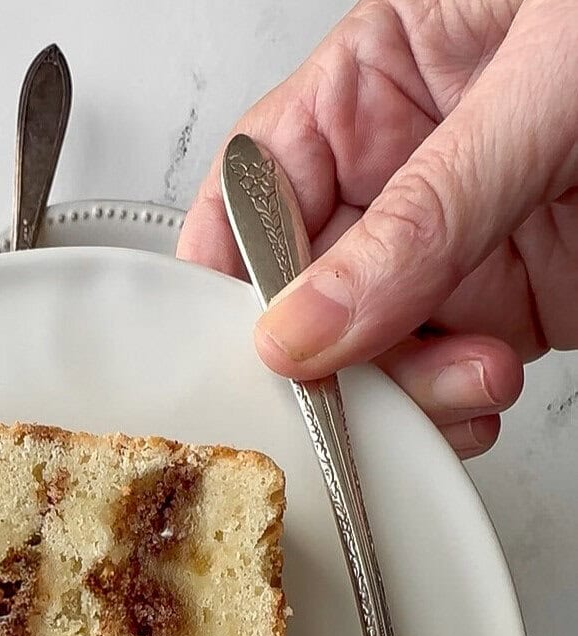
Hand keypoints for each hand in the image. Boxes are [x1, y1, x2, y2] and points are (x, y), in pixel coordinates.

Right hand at [178, 0, 577, 457]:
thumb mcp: (541, 83)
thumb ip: (425, 212)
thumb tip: (307, 323)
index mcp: (374, 84)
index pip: (254, 191)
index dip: (234, 271)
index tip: (253, 339)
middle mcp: (400, 175)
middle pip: (302, 295)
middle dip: (329, 357)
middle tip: (360, 384)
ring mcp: (450, 251)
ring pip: (368, 356)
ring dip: (404, 396)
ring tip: (471, 376)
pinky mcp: (507, 310)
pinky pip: (441, 383)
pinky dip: (452, 412)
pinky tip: (488, 392)